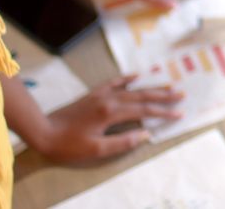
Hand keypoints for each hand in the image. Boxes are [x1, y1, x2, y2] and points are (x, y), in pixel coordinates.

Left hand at [33, 75, 183, 162]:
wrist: (42, 130)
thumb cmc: (68, 144)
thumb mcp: (96, 150)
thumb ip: (122, 142)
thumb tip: (145, 134)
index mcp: (112, 113)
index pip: (144, 111)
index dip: (163, 112)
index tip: (179, 113)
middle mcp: (109, 99)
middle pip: (142, 96)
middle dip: (163, 96)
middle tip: (182, 94)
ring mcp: (101, 94)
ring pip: (132, 88)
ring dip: (151, 87)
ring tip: (167, 85)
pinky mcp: (93, 94)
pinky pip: (114, 82)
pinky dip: (127, 78)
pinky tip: (136, 75)